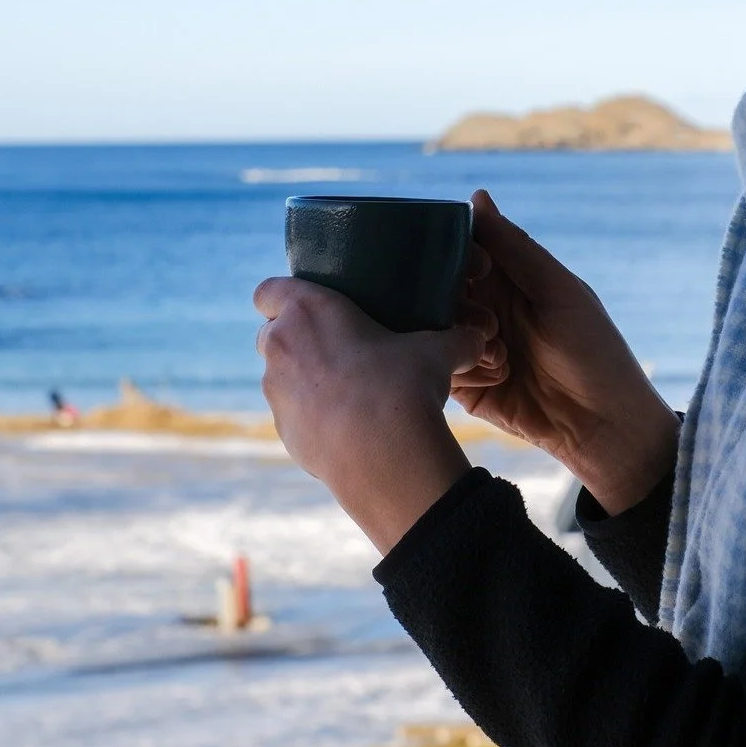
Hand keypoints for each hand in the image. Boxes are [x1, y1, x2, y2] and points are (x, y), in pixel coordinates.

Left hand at [253, 276, 486, 553]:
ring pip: (278, 375)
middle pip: (271, 332)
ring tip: (343, 389)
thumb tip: (477, 338)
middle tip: (336, 346)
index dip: (282, 295)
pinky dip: (310, 415)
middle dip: (295, 337)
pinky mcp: (282, 431)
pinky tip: (344, 424)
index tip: (306, 304)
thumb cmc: (404, 388)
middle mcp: (281, 346)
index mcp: (309, 310)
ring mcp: (276, 391)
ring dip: (301, 377)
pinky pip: (291, 414)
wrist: (384, 456)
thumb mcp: (437, 353)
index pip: (268, 290)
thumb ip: (455, 339)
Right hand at [451, 190, 678, 513]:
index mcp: (508, 279)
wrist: (604, 424)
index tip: (476, 267)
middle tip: (486, 316)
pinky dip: (466, 366)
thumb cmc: (594, 350)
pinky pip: (441, 366)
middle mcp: (484, 309)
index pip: (462, 250)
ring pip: (434, 327)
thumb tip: (476, 196)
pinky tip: (501, 374)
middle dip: (454, 298)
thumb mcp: (559, 292)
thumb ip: (516, 248)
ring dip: (463, 335)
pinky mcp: (465, 386)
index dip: (458, 252)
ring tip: (502, 351)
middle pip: (439, 288)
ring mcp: (471, 348)